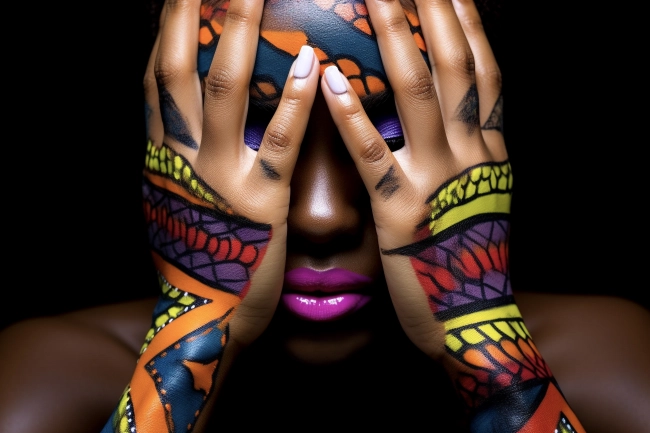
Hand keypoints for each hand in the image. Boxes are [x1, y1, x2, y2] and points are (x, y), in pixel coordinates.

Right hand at [103, 0, 318, 430]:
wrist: (204, 314)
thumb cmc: (197, 253)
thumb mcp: (174, 195)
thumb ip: (178, 151)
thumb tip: (186, 109)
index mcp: (160, 152)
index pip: (156, 72)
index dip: (166, 22)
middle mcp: (180, 155)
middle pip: (177, 64)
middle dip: (191, 8)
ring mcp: (218, 178)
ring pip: (221, 91)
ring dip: (238, 32)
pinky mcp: (260, 205)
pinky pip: (276, 145)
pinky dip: (290, 101)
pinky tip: (310, 63)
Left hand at [321, 0, 505, 358]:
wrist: (473, 320)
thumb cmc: (470, 257)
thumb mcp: (483, 194)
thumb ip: (471, 148)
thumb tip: (456, 106)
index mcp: (489, 148)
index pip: (483, 66)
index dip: (467, 19)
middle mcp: (470, 153)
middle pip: (455, 63)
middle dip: (434, 8)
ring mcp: (437, 181)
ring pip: (420, 94)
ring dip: (397, 38)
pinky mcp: (401, 215)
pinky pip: (375, 157)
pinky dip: (353, 116)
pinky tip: (329, 80)